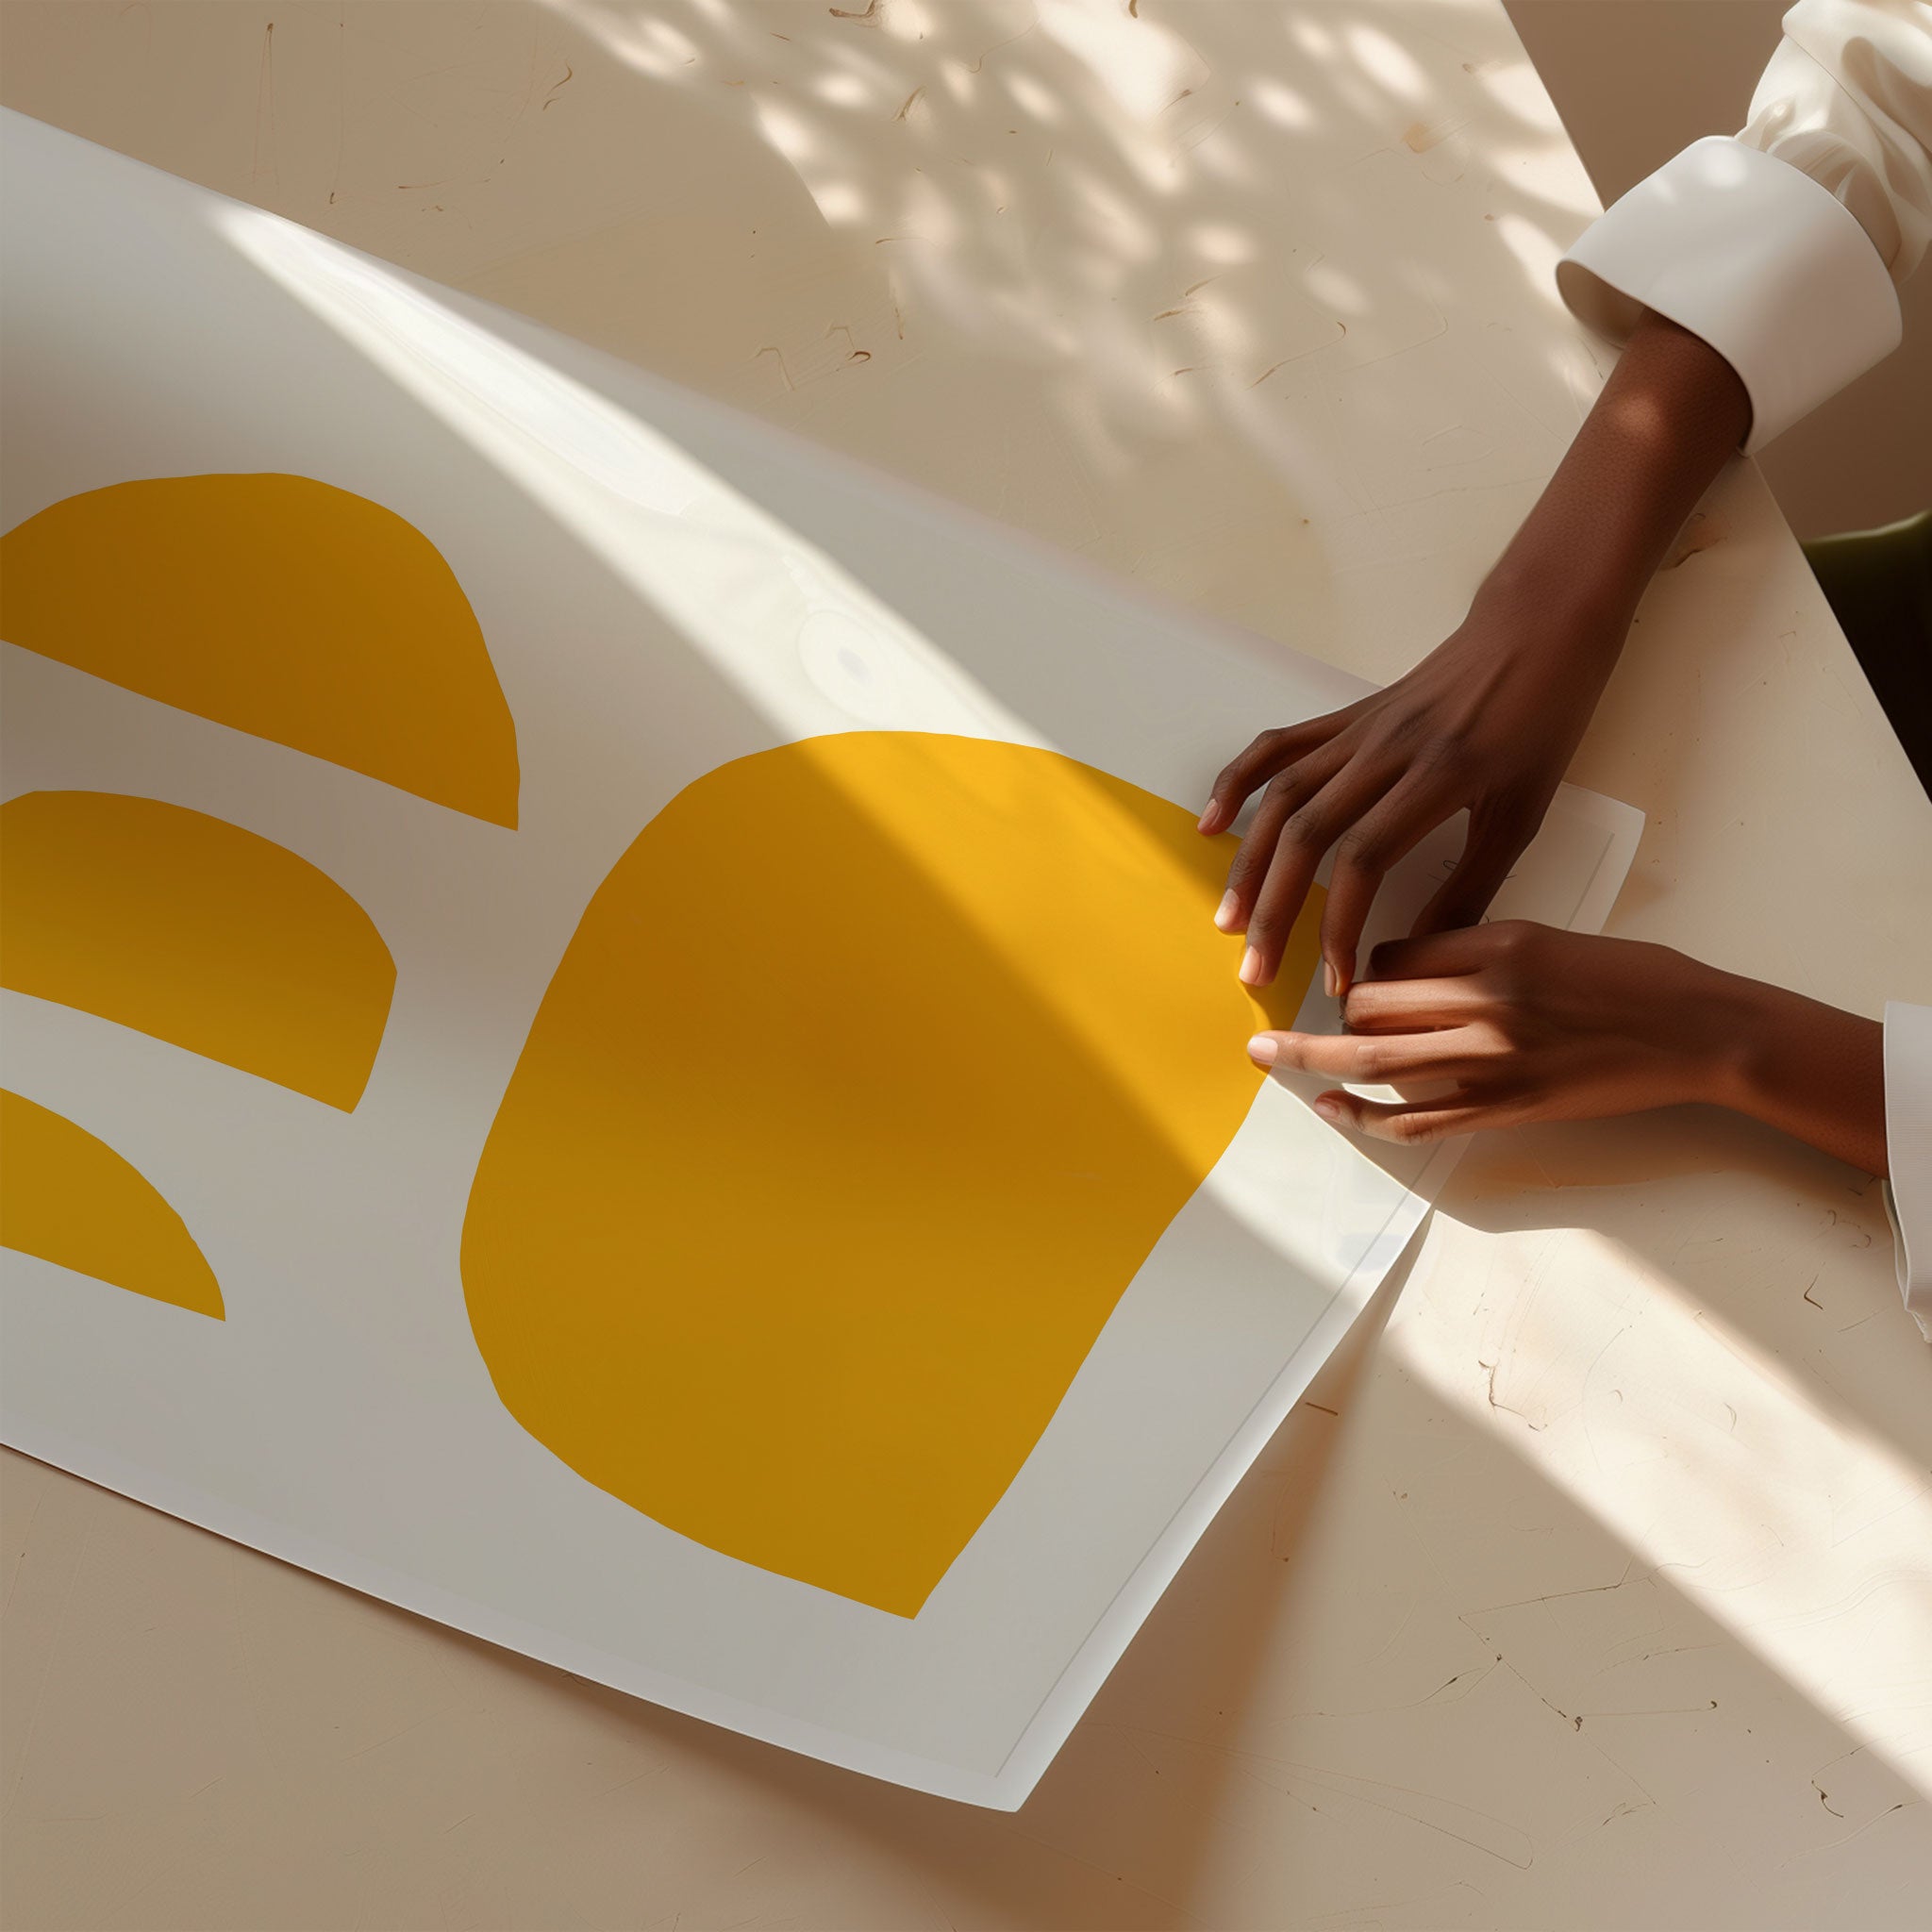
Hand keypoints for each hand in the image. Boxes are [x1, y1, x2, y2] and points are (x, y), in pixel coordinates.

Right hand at [1198, 591, 1620, 992]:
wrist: (1535, 629)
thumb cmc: (1541, 720)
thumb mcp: (1523, 812)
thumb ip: (1472, 885)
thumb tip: (1423, 950)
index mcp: (1438, 775)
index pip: (1364, 859)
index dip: (1340, 926)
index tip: (1337, 980)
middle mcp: (1386, 750)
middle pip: (1308, 835)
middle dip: (1276, 910)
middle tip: (1257, 969)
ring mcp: (1359, 729)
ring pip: (1283, 798)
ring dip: (1248, 864)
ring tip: (1229, 919)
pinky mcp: (1346, 716)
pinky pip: (1279, 748)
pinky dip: (1238, 783)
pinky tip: (1212, 824)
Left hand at [1245, 922, 1887, 1174]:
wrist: (1698, 1032)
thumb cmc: (1634, 978)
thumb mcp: (1548, 937)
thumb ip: (1477, 949)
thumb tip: (1407, 968)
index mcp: (1498, 944)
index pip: (1394, 950)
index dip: (1368, 963)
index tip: (1364, 973)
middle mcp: (1486, 1000)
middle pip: (1371, 1002)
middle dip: (1335, 1011)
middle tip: (1302, 1016)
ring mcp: (1493, 1060)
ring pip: (1376, 1059)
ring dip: (1312, 1058)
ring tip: (1266, 1056)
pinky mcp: (1505, 1108)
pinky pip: (1415, 1118)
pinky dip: (1362, 1114)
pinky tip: (1329, 1107)